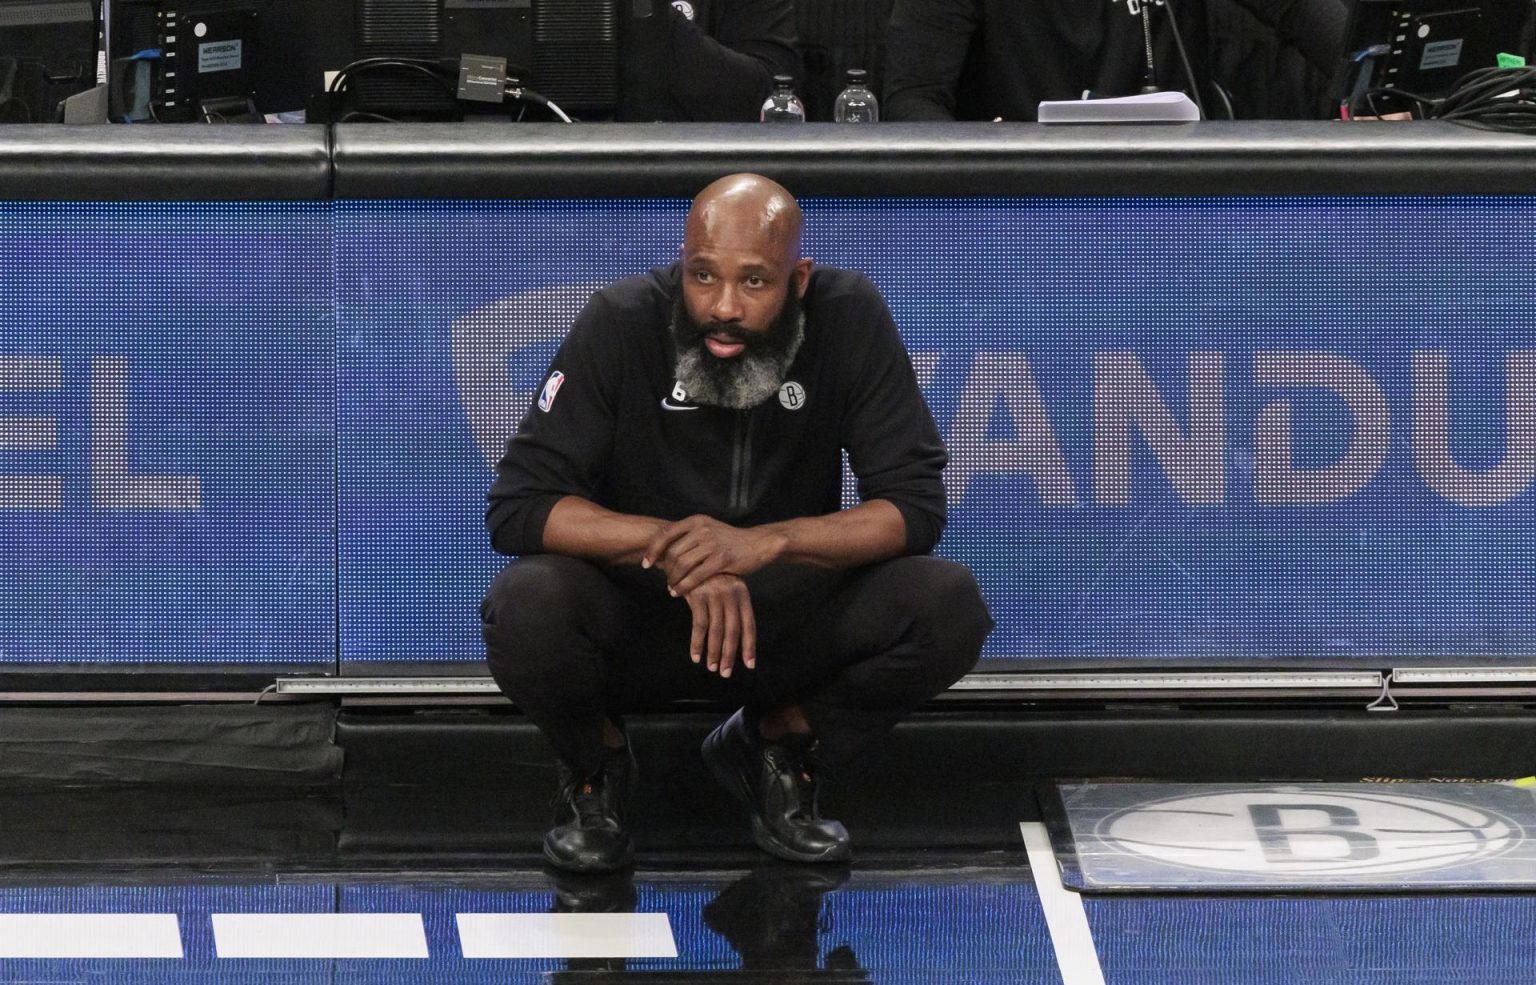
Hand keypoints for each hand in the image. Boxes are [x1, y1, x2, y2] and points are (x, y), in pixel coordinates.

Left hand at [643, 514, 781, 596]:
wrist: (757, 544)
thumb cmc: (728, 541)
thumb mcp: (707, 531)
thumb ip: (686, 539)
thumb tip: (660, 554)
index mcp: (696, 521)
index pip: (665, 534)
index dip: (652, 550)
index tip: (645, 564)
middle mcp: (703, 529)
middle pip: (673, 552)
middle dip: (666, 569)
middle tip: (665, 580)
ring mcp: (713, 544)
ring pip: (683, 565)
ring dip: (673, 579)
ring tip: (671, 588)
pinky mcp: (722, 559)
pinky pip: (696, 576)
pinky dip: (684, 586)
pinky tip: (679, 592)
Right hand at [682, 573, 755, 677]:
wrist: (685, 552)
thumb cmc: (705, 575)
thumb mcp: (724, 586)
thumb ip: (731, 606)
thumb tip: (735, 637)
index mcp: (741, 592)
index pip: (749, 624)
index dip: (749, 646)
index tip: (749, 664)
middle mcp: (731, 593)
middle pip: (733, 630)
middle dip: (729, 654)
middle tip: (726, 673)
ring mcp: (715, 593)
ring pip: (716, 630)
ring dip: (713, 652)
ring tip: (712, 668)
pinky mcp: (697, 595)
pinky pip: (699, 625)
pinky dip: (697, 643)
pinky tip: (696, 656)